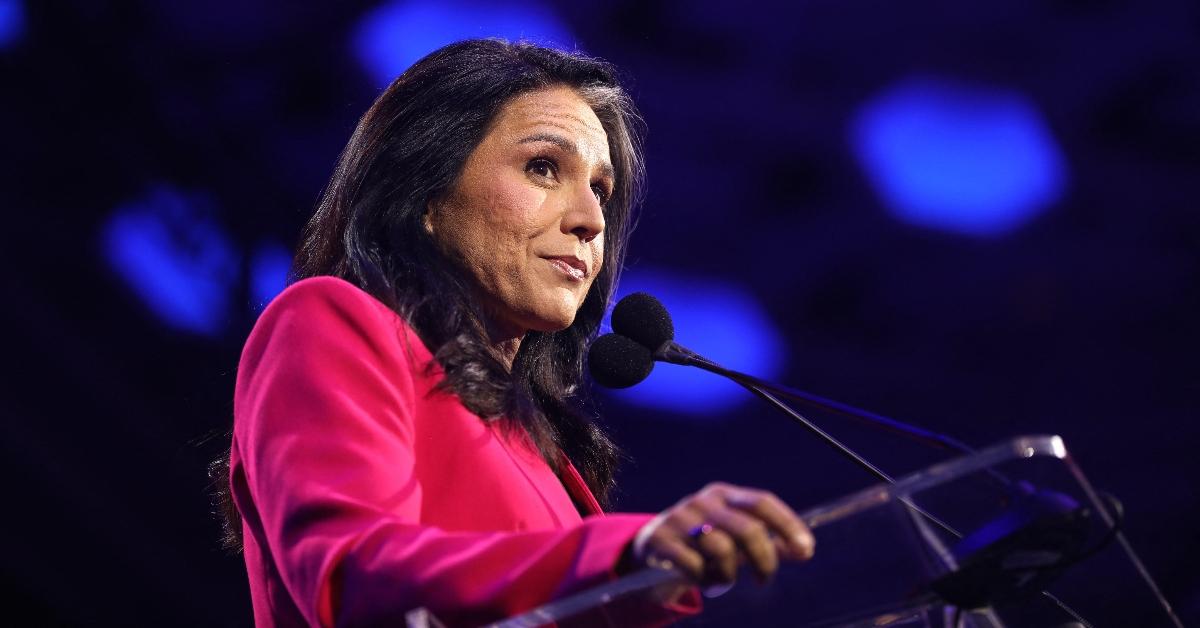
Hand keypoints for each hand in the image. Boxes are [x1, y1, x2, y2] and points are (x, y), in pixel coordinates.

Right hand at [628, 482, 813, 586]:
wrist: (650, 548)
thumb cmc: (702, 543)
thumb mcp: (733, 537)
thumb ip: (768, 542)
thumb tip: (805, 550)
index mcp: (724, 495)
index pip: (762, 502)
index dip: (787, 525)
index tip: (805, 550)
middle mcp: (703, 501)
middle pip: (748, 529)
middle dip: (764, 561)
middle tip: (763, 580)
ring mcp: (680, 518)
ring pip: (722, 551)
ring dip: (727, 576)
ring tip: (720, 582)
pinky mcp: (660, 540)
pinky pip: (694, 566)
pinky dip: (703, 579)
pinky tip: (699, 579)